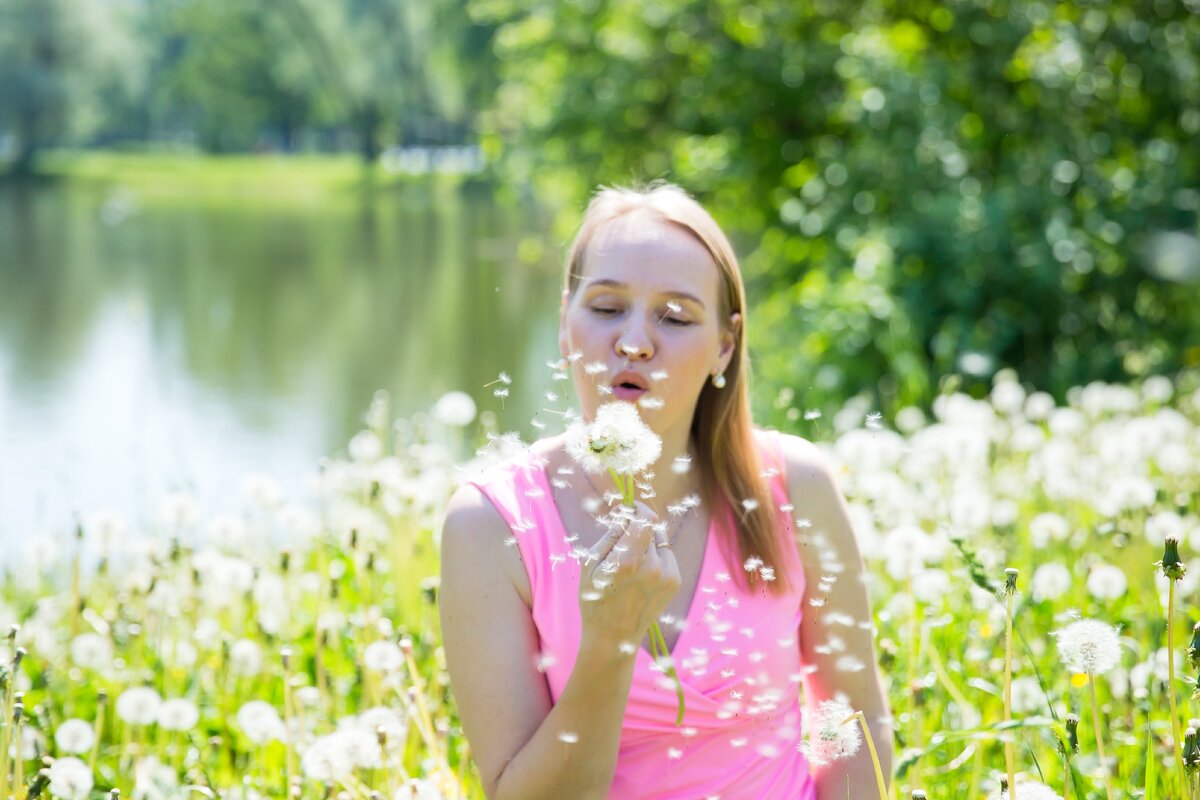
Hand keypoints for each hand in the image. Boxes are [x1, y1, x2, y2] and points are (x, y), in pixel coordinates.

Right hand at [578, 501, 681, 653]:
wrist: (614, 637)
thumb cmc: (595, 598)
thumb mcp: (591, 564)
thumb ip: (611, 533)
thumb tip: (626, 511)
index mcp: (627, 562)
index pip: (644, 519)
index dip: (637, 509)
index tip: (629, 507)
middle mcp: (652, 568)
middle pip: (650, 528)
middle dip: (637, 528)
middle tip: (622, 543)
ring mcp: (666, 576)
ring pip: (659, 540)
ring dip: (647, 543)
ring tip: (632, 564)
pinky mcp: (675, 581)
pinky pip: (666, 555)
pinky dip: (656, 557)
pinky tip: (642, 574)